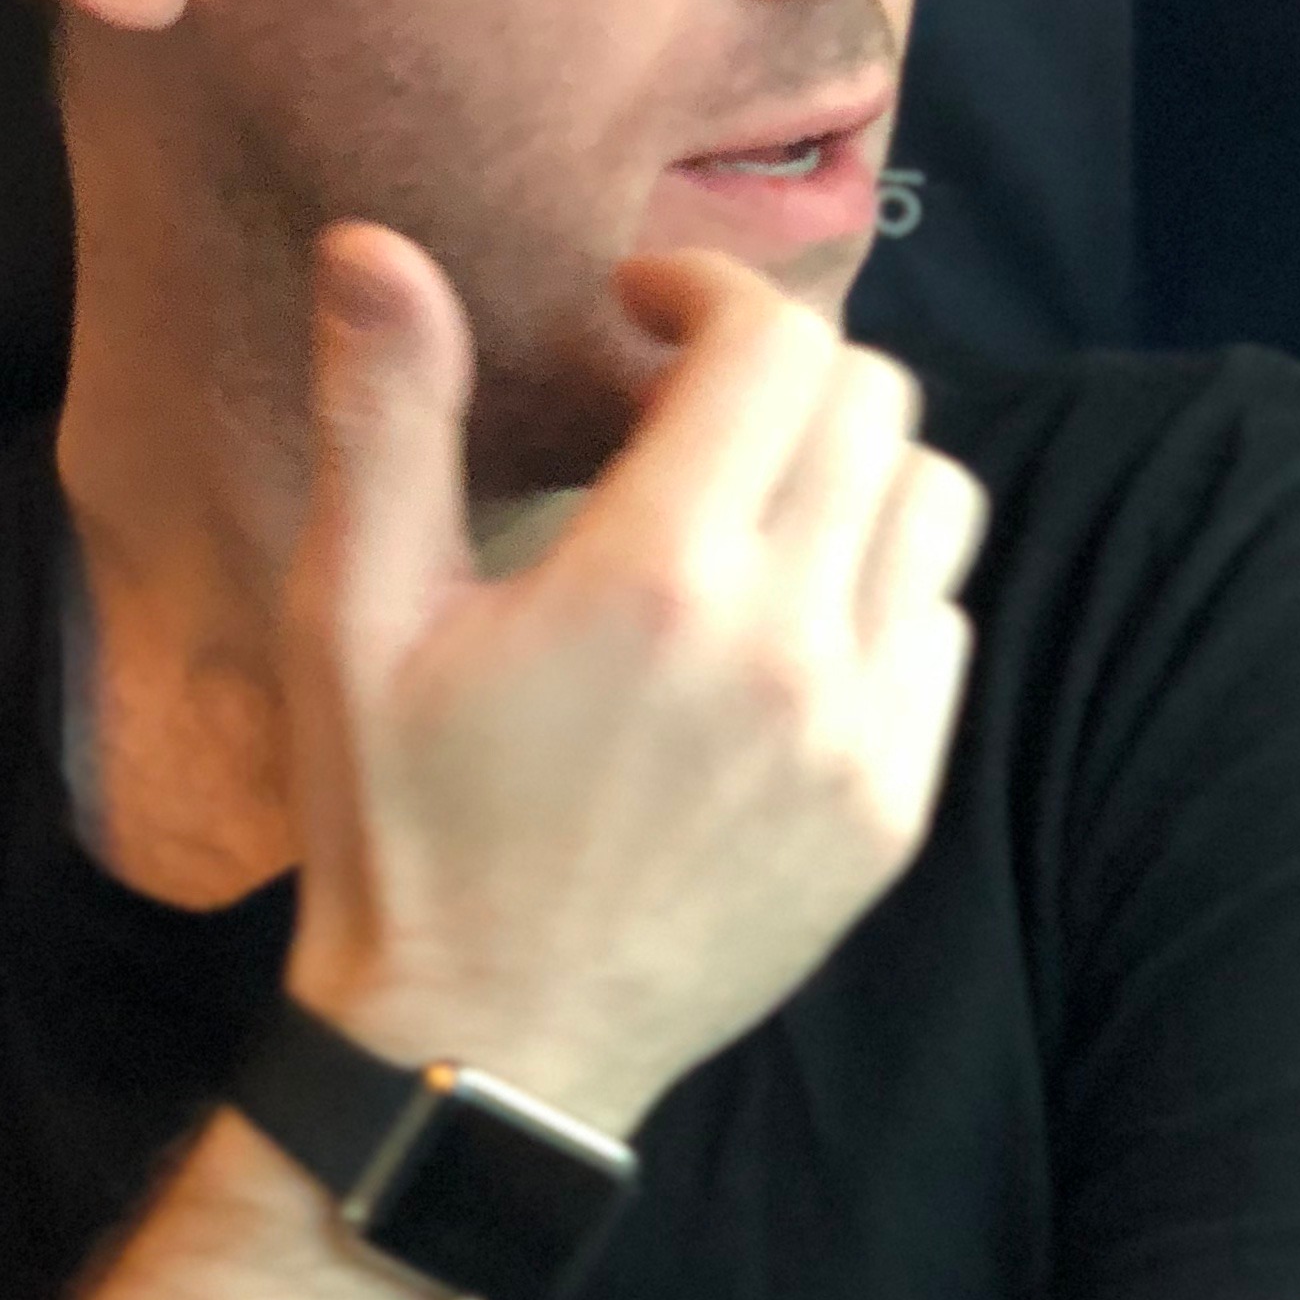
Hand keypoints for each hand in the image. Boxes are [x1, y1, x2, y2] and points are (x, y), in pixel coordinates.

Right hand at [277, 222, 983, 1136]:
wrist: (479, 1053)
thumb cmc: (401, 825)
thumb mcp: (356, 613)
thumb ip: (387, 414)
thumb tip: (376, 246)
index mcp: (653, 575)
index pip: (776, 343)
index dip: (712, 292)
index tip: (645, 316)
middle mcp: (782, 641)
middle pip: (871, 399)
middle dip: (779, 369)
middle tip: (686, 407)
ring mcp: (856, 733)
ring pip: (934, 499)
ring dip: (849, 466)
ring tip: (750, 503)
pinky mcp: (891, 809)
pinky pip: (943, 628)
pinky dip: (880, 588)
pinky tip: (782, 624)